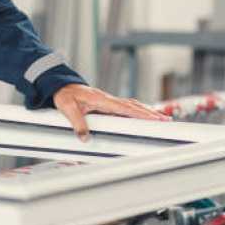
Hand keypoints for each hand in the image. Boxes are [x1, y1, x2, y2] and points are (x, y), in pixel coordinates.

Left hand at [53, 84, 170, 141]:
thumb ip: (77, 123)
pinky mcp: (106, 103)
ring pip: (131, 105)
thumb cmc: (64, 95)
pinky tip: (143, 115)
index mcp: (100, 99)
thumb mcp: (67, 108)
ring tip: (161, 119)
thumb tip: (85, 138)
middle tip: (166, 121)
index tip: (154, 119)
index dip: (140, 113)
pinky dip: (137, 110)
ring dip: (146, 111)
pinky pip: (125, 107)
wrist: (59, 86)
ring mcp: (107, 101)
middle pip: (133, 106)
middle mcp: (107, 99)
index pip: (124, 107)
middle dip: (150, 113)